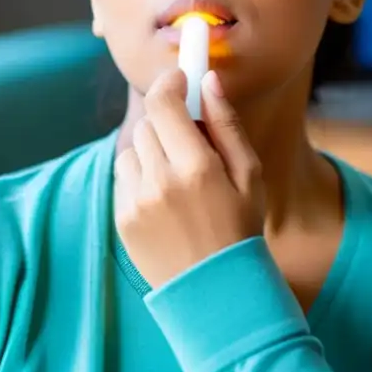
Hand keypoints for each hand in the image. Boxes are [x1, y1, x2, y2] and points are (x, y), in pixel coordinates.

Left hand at [114, 68, 264, 288]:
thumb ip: (227, 124)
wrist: (215, 291)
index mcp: (197, 167)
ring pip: (132, 149)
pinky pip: (124, 178)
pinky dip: (141, 178)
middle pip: (148, 124)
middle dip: (167, 123)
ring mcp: (136, 202)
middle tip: (189, 141)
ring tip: (177, 178)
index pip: (164, 103)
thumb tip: (208, 79)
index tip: (179, 80)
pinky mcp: (122, 219)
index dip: (169, 83)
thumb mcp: (249, 175)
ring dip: (152, 152)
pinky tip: (165, 201)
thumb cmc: (240, 228)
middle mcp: (161, 181)